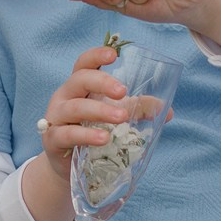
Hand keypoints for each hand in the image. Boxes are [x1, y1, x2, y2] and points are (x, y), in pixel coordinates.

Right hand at [33, 44, 128, 188]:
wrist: (68, 165)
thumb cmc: (91, 131)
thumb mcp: (115, 116)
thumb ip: (138, 109)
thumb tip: (167, 110)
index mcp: (80, 86)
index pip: (84, 63)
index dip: (96, 55)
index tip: (114, 55)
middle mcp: (65, 96)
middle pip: (79, 79)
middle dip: (102, 82)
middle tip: (123, 92)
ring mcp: (56, 117)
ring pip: (74, 107)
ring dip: (99, 111)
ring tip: (121, 118)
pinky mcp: (52, 140)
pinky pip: (67, 134)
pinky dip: (86, 135)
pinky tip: (103, 139)